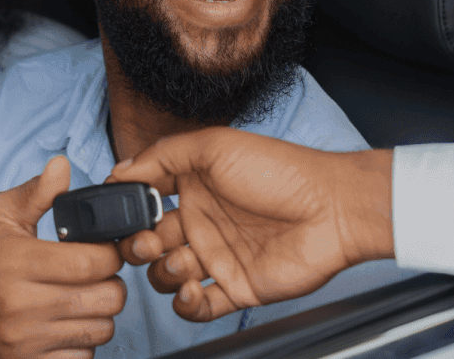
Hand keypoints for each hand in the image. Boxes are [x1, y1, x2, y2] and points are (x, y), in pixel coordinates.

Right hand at [0, 155, 126, 358]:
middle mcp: (19, 304)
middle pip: (106, 298)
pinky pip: (83, 357)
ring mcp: (24, 339)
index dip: (110, 253)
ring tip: (84, 295)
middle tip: (97, 272)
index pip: (91, 262)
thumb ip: (37, 192)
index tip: (104, 248)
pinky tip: (69, 321)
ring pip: (100, 329)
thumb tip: (63, 165)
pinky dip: (84, 341)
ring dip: (101, 311)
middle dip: (112, 282)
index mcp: (15, 261)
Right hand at [106, 128, 393, 321]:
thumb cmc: (281, 172)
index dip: (128, 209)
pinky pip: (197, 307)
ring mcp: (218, 257)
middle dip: (136, 246)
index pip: (146, 202)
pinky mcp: (235, 287)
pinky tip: (193, 289)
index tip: (120, 212)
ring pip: (166, 276)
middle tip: (146, 242)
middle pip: (148, 243)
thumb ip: (163, 155)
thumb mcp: (215, 146)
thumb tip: (120, 170)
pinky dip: (185, 304)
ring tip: (183, 261)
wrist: (333, 209)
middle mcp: (202, 222)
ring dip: (163, 273)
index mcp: (194, 187)